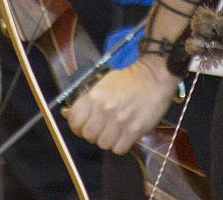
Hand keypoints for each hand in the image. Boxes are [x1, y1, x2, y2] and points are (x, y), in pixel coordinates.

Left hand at [63, 59, 179, 154]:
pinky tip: (126, 134)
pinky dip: (122, 145)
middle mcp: (104, 109)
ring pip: (103, 144)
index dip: (78, 126)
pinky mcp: (134, 130)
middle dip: (94, 134)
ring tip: (117, 129)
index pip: (74, 121)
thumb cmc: (130, 76)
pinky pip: (119, 149)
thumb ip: (87, 100)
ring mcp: (119, 120)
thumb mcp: (104, 83)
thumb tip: (66, 113)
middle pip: (88, 136)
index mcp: (94, 96)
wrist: (156, 73)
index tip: (84, 125)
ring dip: (109, 140)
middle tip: (104, 127)